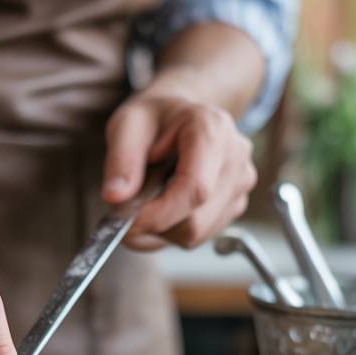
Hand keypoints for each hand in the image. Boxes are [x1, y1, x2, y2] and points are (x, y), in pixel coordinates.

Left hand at [102, 88, 256, 250]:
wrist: (177, 117)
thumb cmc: (153, 120)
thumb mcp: (126, 126)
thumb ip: (120, 161)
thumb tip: (115, 198)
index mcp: (211, 129)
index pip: (194, 189)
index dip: (158, 215)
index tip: (125, 223)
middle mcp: (235, 157)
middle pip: (195, 221)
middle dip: (154, 224)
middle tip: (125, 211)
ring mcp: (240, 183)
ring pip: (196, 234)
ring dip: (161, 230)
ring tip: (148, 199)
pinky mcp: (236, 204)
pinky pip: (200, 236)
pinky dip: (173, 230)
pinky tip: (165, 203)